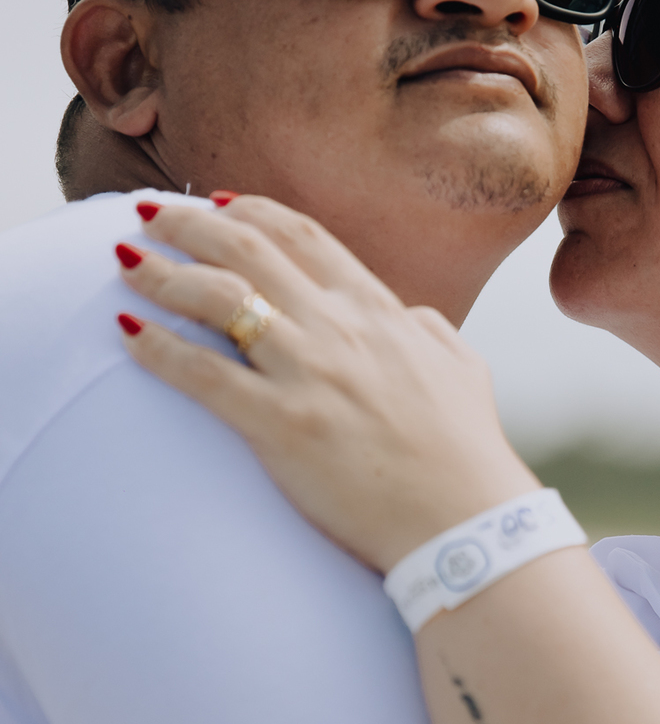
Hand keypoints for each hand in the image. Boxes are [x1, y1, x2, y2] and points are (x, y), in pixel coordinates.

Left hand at [115, 196, 538, 571]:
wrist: (464, 520)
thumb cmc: (467, 453)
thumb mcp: (462, 369)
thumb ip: (429, 332)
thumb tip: (409, 318)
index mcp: (379, 310)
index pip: (302, 235)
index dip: (250, 210)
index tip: (215, 203)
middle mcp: (338, 328)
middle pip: (246, 249)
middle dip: (189, 224)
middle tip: (150, 217)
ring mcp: (308, 373)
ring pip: (216, 298)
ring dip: (162, 275)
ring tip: (127, 265)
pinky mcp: (280, 426)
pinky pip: (202, 374)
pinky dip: (158, 348)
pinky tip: (127, 333)